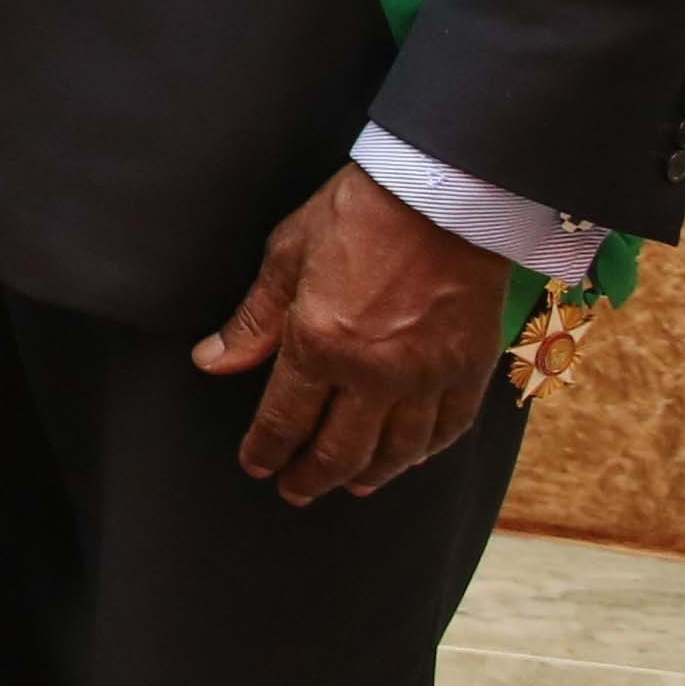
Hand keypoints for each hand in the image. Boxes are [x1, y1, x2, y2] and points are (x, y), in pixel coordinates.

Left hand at [197, 163, 517, 503]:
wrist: (443, 194)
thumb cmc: (357, 214)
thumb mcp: (285, 257)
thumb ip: (253, 321)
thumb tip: (213, 362)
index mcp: (319, 344)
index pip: (284, 420)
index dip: (266, 450)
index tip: (256, 466)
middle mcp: (374, 372)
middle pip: (340, 450)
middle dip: (311, 477)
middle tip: (295, 491)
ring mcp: (427, 375)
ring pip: (397, 451)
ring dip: (368, 475)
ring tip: (350, 485)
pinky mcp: (471, 368)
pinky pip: (448, 429)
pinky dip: (425, 452)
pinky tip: (409, 457)